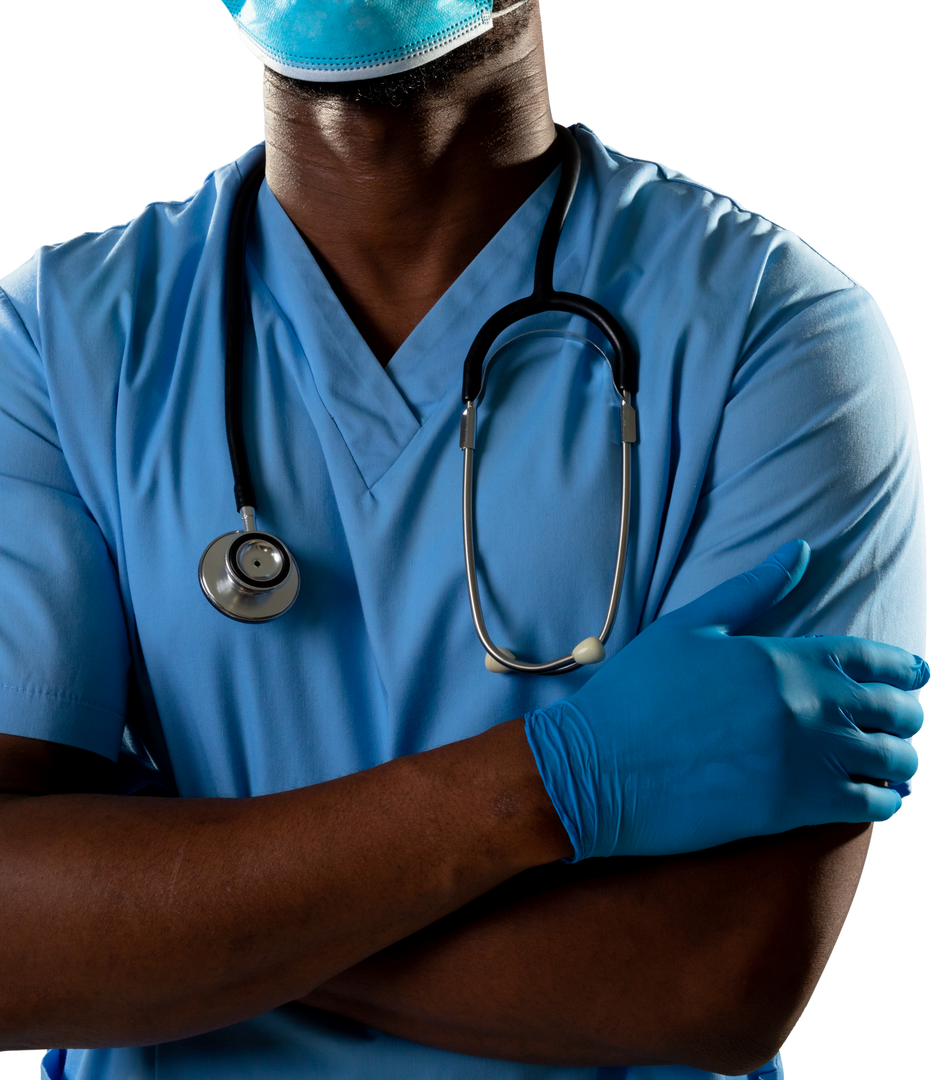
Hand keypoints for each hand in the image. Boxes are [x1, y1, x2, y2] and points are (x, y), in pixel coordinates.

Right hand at [523, 540, 928, 861]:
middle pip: (894, 710)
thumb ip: (752, 590)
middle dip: (909, 714)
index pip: (873, 658)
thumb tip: (800, 549)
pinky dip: (886, 802)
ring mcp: (804, 760)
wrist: (597, 767)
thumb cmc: (636, 692)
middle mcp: (806, 706)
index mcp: (783, 657)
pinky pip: (870, 807)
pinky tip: (880, 798)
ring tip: (898, 762)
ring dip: (903, 760)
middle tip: (907, 721)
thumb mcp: (689, 627)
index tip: (916, 675)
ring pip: (892, 761)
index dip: (905, 667)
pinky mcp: (794, 808)